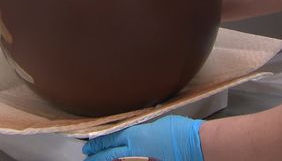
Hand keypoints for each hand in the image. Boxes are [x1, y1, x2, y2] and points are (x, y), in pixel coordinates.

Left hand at [83, 115, 203, 160]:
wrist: (194, 145)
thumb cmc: (180, 132)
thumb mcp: (156, 125)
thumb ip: (142, 130)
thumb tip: (135, 133)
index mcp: (136, 135)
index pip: (110, 139)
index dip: (98, 143)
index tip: (90, 145)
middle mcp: (135, 150)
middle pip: (109, 154)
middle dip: (96, 156)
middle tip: (87, 157)